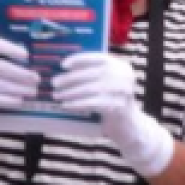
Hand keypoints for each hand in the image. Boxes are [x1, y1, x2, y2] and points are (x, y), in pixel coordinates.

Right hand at [0, 36, 35, 143]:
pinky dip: (11, 100)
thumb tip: (28, 45)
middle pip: (3, 68)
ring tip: (34, 91)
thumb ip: (1, 48)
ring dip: (21, 89)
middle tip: (37, 78)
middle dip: (23, 74)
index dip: (10, 49)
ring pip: (4, 85)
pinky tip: (20, 100)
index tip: (26, 55)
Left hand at [53, 52, 175, 178]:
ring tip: (57, 95)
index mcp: (121, 66)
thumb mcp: (109, 84)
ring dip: (70, 92)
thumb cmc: (113, 102)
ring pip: (90, 89)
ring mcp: (122, 91)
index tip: (63, 65)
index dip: (79, 60)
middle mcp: (124, 76)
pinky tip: (66, 105)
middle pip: (91, 74)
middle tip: (54, 83)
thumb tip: (67, 68)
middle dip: (70, 78)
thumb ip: (94, 73)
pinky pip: (91, 103)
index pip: (98, 57)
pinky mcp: (117, 107)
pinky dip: (76, 104)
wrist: (130, 126)